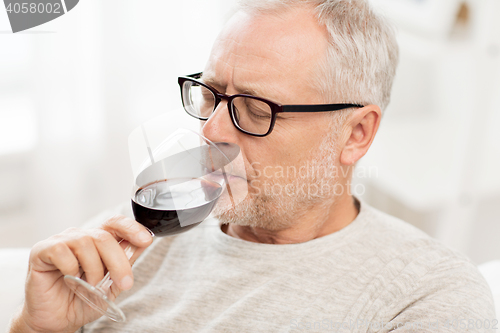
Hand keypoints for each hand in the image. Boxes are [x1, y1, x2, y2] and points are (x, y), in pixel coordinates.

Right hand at [10, 215, 152, 332]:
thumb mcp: (112, 284)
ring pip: (86, 243)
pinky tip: (70, 280)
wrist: (56, 321)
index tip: (146, 240)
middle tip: (124, 283)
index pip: (115, 223)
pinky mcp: (42, 250)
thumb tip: (143, 243)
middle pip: (104, 236)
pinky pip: (62, 251)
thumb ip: (125, 263)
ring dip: (94, 269)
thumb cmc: (81, 300)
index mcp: (97, 241)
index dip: (132, 228)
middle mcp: (79, 237)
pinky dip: (71, 268)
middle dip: (119, 262)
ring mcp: (60, 241)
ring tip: (91, 286)